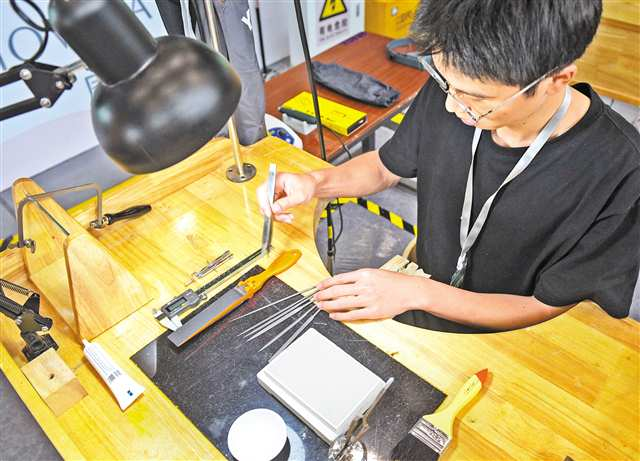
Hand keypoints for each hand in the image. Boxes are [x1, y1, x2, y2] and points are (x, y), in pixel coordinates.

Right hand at [256, 172, 316, 222]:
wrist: (312, 186)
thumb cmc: (307, 186)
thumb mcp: (299, 196)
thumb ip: (287, 202)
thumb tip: (274, 209)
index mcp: (277, 179)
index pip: (263, 191)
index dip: (264, 203)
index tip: (270, 213)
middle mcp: (273, 185)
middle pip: (264, 201)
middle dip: (272, 212)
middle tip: (282, 217)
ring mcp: (274, 192)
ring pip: (267, 208)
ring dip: (277, 215)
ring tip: (289, 217)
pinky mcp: (276, 199)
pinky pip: (273, 210)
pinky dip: (279, 215)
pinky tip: (287, 216)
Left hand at [313, 269, 428, 320]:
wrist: (411, 291)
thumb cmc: (395, 282)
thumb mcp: (376, 272)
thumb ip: (360, 277)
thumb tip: (343, 282)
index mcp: (365, 274)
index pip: (339, 278)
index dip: (326, 283)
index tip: (318, 287)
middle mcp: (365, 286)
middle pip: (337, 290)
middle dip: (323, 295)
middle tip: (315, 297)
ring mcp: (368, 299)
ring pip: (342, 303)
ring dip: (329, 305)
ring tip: (321, 306)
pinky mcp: (373, 311)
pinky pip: (352, 314)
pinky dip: (341, 315)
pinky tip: (334, 315)